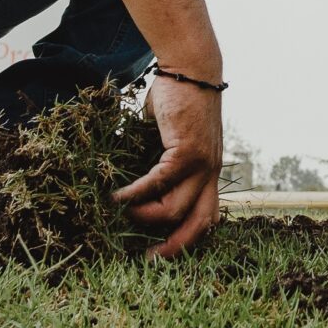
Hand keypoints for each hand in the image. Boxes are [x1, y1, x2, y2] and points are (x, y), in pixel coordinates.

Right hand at [114, 73, 223, 258]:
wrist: (191, 69)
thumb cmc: (178, 99)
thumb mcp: (172, 137)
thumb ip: (160, 158)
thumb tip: (133, 173)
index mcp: (208, 172)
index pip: (208, 217)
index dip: (187, 238)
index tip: (161, 250)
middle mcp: (211, 173)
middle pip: (200, 225)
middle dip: (174, 247)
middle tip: (148, 258)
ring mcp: (202, 164)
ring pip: (176, 210)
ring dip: (144, 216)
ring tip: (121, 211)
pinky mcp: (187, 152)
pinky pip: (158, 183)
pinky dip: (135, 194)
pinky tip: (117, 196)